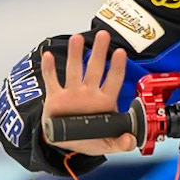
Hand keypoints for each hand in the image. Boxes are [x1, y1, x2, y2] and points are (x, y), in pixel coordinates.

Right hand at [41, 31, 135, 154]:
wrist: (65, 141)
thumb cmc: (88, 138)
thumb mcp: (107, 144)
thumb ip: (120, 143)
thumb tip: (130, 142)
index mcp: (104, 101)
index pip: (114, 80)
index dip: (117, 67)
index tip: (120, 53)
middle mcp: (89, 92)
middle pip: (95, 68)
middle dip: (99, 52)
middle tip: (102, 35)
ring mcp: (72, 93)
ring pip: (74, 70)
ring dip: (75, 55)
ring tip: (77, 39)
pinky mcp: (55, 97)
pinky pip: (52, 80)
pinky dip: (49, 69)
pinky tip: (48, 56)